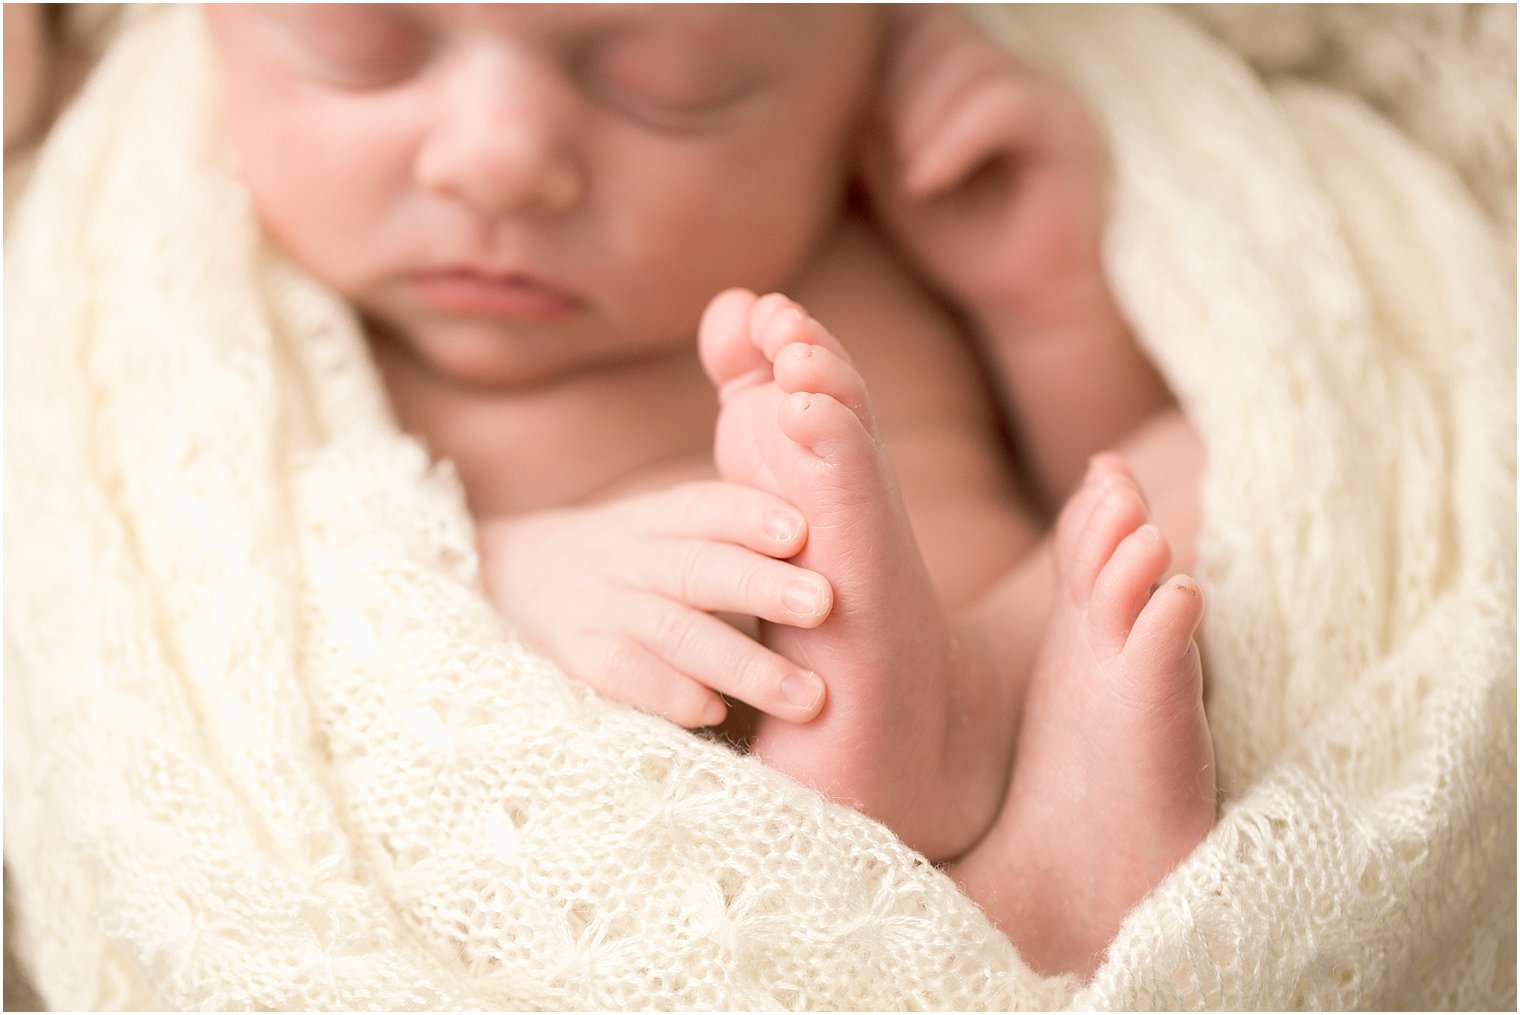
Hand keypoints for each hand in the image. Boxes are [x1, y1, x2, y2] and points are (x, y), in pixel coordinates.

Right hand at [476, 482, 832, 728]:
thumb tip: (838, 545)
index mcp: (660, 521)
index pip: (708, 508)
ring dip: (742, 663)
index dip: (753, 515)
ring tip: (807, 695)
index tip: (805, 531)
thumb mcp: (664, 534)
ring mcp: (598, 607)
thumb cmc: (624, 566)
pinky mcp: (571, 658)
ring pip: (673, 630)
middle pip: (699, 567)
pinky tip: (714, 714)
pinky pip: (617, 674)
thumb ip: (730, 537)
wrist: (500, 581)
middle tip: (827, 604)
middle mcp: (630, 557)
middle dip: (763, 585)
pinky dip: (665, 692)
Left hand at [861, 6, 1108, 323]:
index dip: (875, 58)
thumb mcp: (889, 169)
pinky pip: (1004, 102)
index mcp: (967, 69)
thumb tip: (830, 69)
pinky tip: (925, 184)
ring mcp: (1044, 89)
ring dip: (918, 118)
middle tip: (877, 155)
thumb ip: (868, 113)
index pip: (914, 17)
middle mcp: (1010, 66)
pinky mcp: (1067, 127)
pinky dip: (953, 141)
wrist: (1018, 306)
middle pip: (936, 24)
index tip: (860, 130)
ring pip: (967, 58)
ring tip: (907, 180)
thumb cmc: (954, 242)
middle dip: (892, 86)